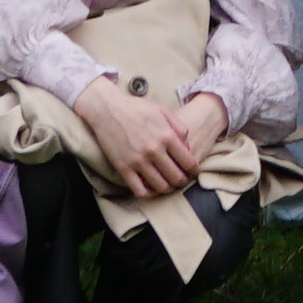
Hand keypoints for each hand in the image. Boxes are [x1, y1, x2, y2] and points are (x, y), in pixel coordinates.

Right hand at [73, 75, 208, 199]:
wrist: (108, 109)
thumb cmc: (137, 108)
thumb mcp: (163, 111)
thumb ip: (179, 128)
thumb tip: (188, 147)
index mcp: (167, 136)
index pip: (188, 162)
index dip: (194, 170)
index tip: (194, 172)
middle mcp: (154, 150)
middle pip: (176, 177)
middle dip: (182, 181)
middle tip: (182, 180)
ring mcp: (138, 161)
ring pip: (160, 186)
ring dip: (167, 188)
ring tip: (168, 184)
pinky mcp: (123, 168)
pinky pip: (139, 190)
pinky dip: (149, 193)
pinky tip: (151, 188)